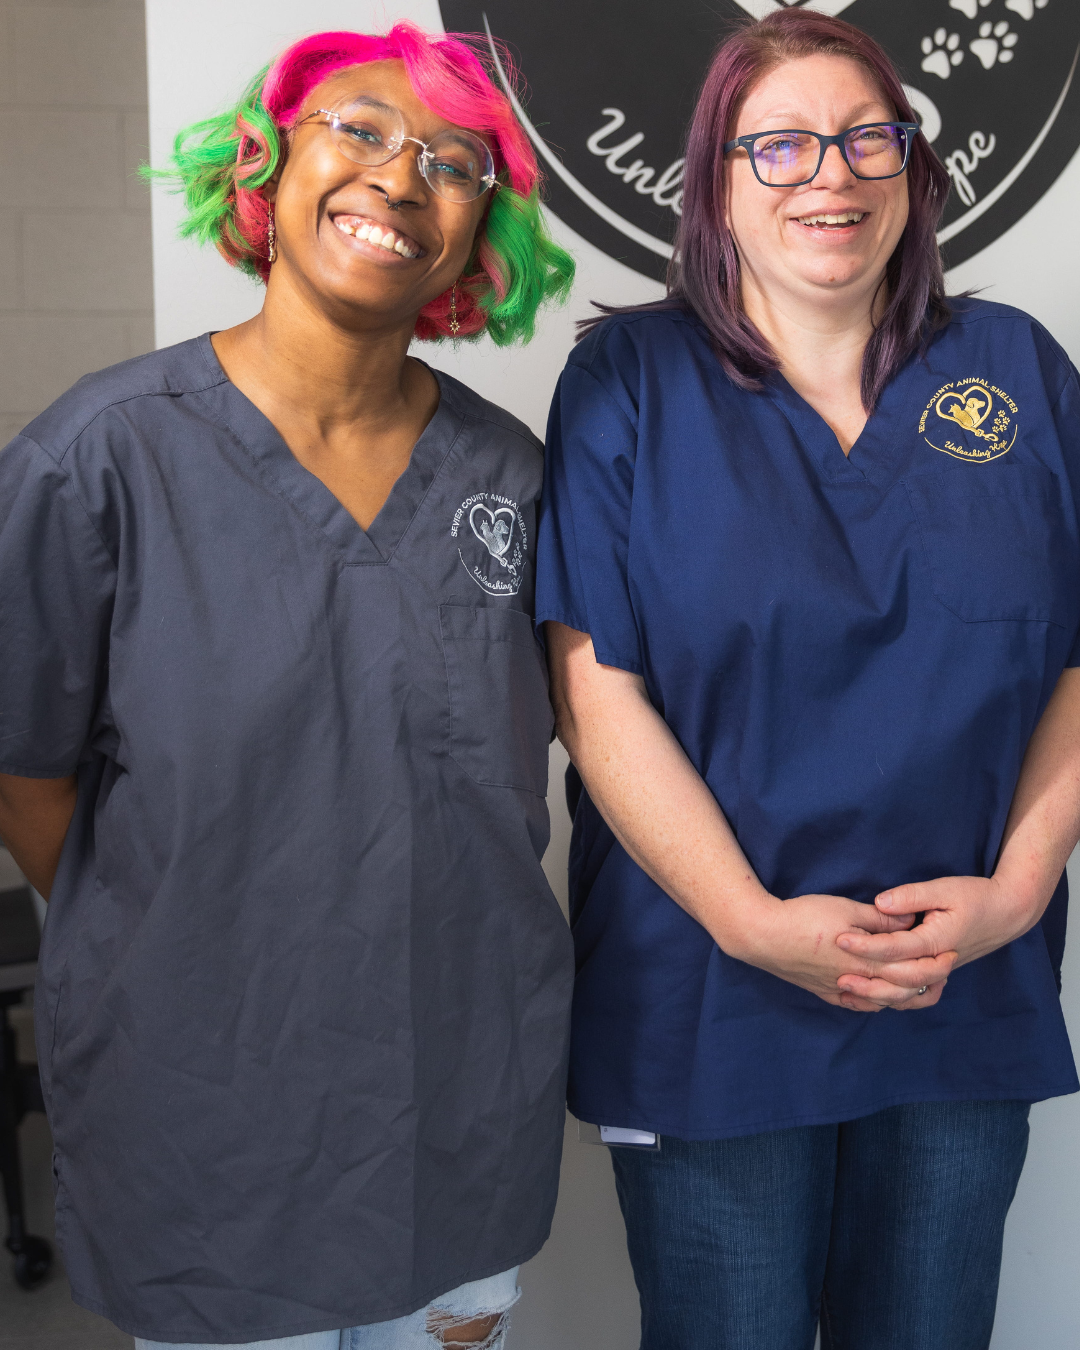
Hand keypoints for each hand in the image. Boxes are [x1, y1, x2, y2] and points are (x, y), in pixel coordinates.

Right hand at [736, 894, 953, 1012]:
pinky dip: (876, 1003)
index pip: (911, 969)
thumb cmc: (804, 917)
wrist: (762, 936)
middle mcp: (857, 981)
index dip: (934, 964)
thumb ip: (880, 919)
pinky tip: (881, 998)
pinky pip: (857, 1005)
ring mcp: (840, 990)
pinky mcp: (825, 992)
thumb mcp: (846, 908)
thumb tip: (910, 919)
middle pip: (902, 989)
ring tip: (922, 985)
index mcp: (867, 960)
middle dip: (928, 980)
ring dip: (906, 995)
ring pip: (882, 1001)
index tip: (951, 953)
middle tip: (945, 969)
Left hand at [834, 875, 1040, 1006]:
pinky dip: (893, 1000)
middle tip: (837, 974)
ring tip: (848, 992)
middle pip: (899, 979)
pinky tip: (870, 997)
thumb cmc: (975, 896)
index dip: (866, 945)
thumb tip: (881, 903)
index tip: (840, 939)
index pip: (895, 948)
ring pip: (908, 994)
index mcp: (937, 941)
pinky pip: (915, 995)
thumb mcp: (944, 889)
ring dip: (878, 996)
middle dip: (867, 978)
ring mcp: (939, 971)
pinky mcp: (937, 973)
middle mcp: (938, 961)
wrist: (1006, 913)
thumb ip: (911, 896)